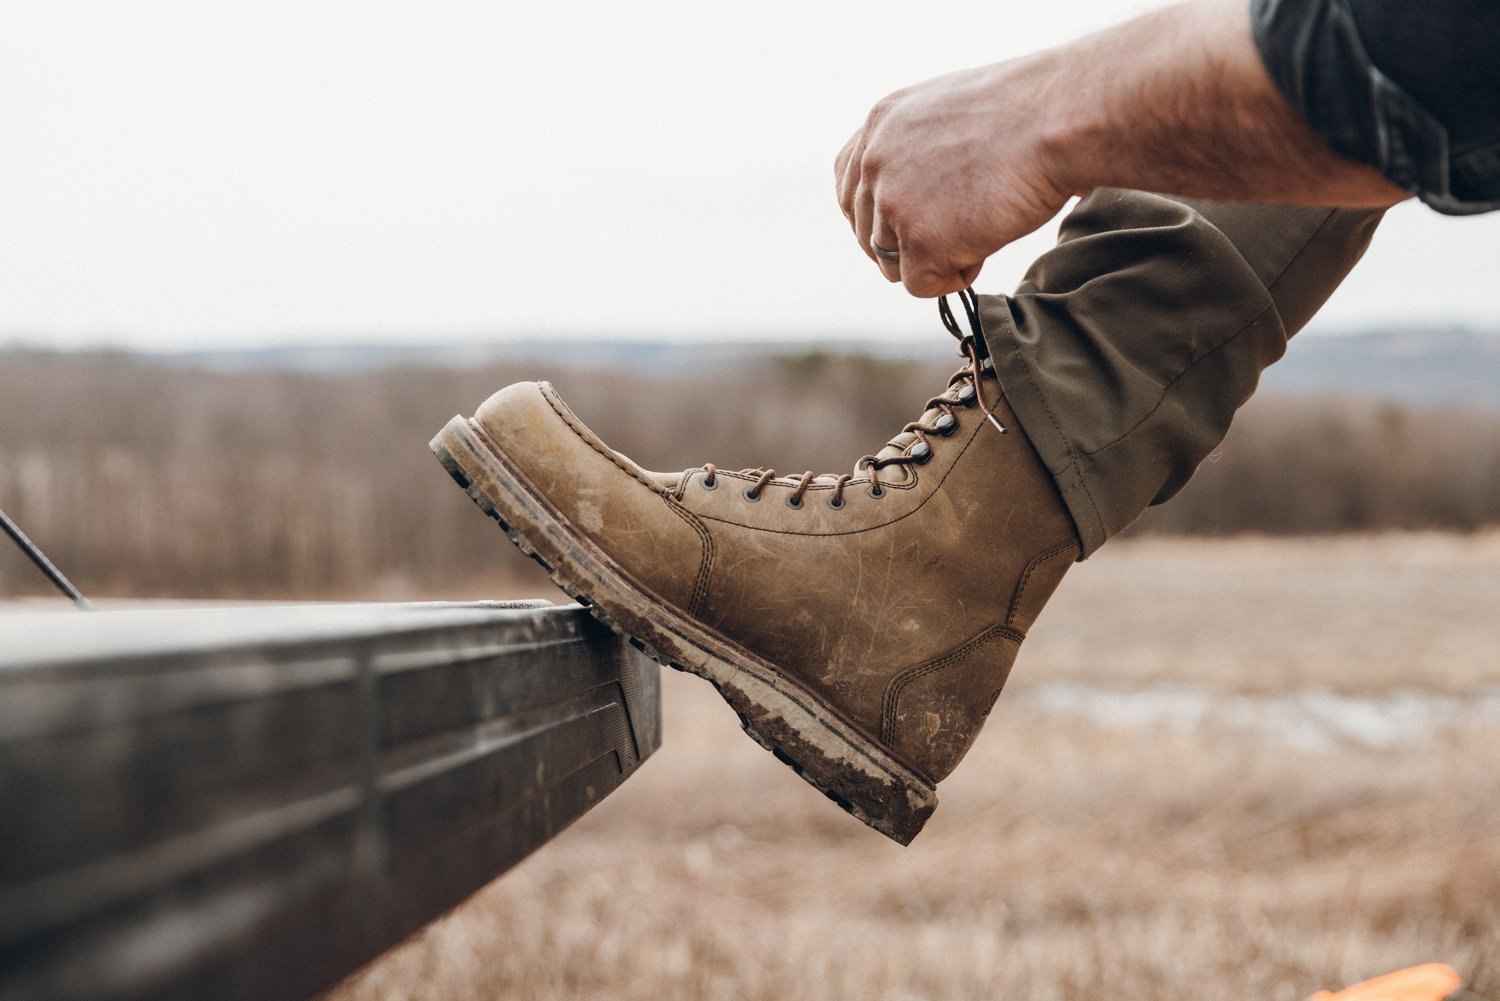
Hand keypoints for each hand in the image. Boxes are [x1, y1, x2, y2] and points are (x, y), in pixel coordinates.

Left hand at [835, 56, 1073, 297]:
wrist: (1058, 117)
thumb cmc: (1026, 112)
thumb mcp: (949, 112)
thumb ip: (918, 149)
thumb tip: (921, 195)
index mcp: (879, 124)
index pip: (851, 190)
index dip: (877, 218)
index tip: (907, 228)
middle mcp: (875, 162)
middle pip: (869, 234)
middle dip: (909, 244)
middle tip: (960, 230)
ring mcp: (893, 203)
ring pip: (893, 264)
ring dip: (936, 259)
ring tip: (982, 229)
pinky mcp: (921, 241)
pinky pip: (922, 285)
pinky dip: (953, 278)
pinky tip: (984, 246)